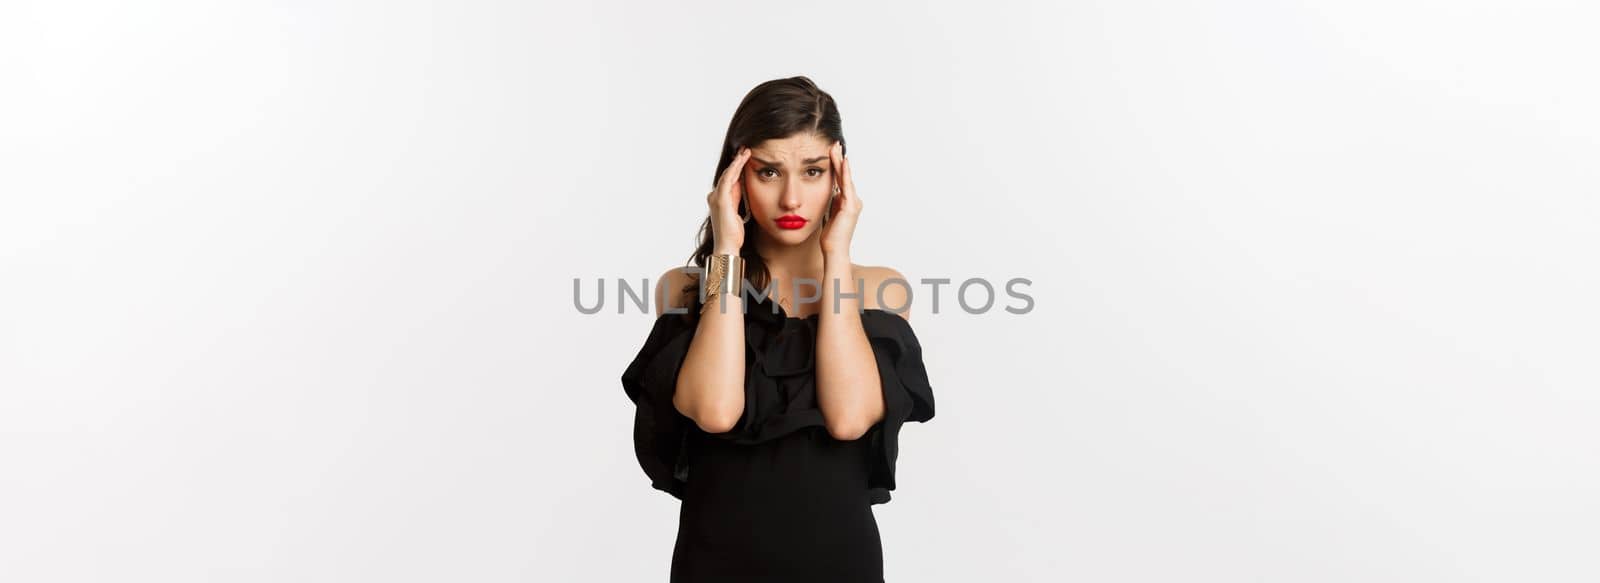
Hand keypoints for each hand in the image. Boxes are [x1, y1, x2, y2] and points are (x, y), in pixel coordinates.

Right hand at [707, 146, 751, 252]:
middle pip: (727, 174)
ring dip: (737, 162)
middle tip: (746, 149)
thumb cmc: (733, 234)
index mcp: (720, 199)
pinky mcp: (720, 199)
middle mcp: (715, 196)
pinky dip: (735, 168)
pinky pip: (728, 179)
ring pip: (728, 173)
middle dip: (737, 161)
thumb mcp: (739, 213)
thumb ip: (739, 200)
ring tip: (746, 151)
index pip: (729, 180)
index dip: (737, 168)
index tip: (746, 158)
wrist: (727, 245)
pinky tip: (742, 160)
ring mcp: (716, 197)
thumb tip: (744, 188)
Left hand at [820, 141, 860, 255]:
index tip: (831, 152)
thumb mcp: (829, 215)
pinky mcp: (851, 206)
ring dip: (840, 161)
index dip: (836, 165)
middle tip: (834, 143)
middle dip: (839, 159)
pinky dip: (845, 173)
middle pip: (844, 175)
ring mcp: (853, 203)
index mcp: (847, 202)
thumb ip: (830, 204)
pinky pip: (846, 186)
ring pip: (845, 177)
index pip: (840, 180)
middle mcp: (853, 200)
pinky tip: (843, 161)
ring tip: (835, 147)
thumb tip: (827, 195)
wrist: (834, 250)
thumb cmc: (830, 237)